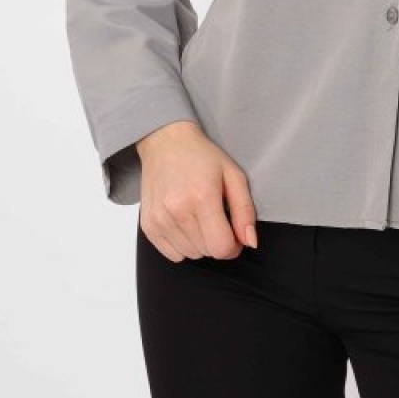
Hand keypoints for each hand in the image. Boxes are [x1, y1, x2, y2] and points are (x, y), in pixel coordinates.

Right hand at [135, 121, 258, 262]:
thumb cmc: (202, 156)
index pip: (221, 247)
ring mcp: (160, 220)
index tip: (233, 232)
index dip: (234, 245)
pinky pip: (172, 254)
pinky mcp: (148, 226)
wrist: (165, 142)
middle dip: (217, 240)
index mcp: (202, 197)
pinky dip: (182, 245)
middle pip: (207, 252)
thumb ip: (245, 211)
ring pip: (191, 255)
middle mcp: (178, 211)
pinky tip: (184, 223)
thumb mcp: (233, 175)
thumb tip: (250, 242)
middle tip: (215, 216)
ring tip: (198, 216)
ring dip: (200, 243)